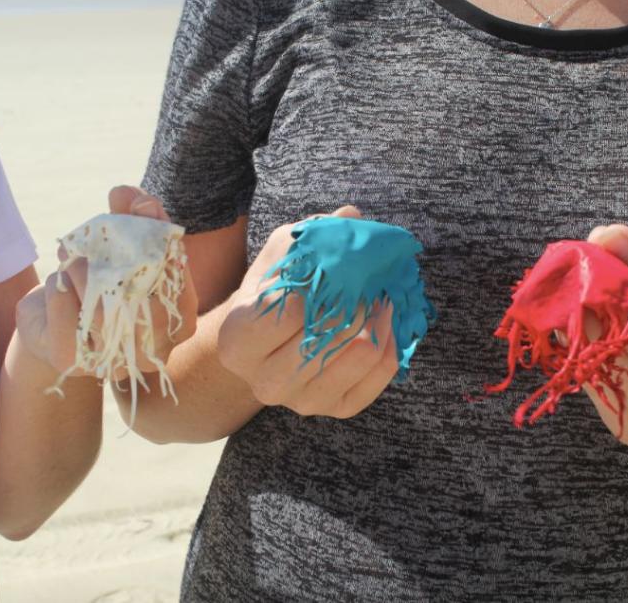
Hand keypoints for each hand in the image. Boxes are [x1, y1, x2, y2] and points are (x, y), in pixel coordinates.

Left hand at [16, 186, 198, 377]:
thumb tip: (127, 195)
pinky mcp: (74, 362)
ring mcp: (115, 361)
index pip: (179, 283)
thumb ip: (133, 217)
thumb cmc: (102, 279)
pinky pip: (68, 320)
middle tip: (92, 235)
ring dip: (82, 272)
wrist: (54, 319)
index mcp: (179, 321)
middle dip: (116, 257)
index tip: (140, 206)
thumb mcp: (124, 244)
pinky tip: (58, 283)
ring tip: (70, 253)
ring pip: (103, 313)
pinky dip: (60, 291)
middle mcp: (155, 349)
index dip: (162, 240)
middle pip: (145, 302)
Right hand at [218, 206, 400, 418]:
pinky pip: (375, 381)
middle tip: (375, 278)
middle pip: (323, 336)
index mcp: (237, 341)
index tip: (342, 265)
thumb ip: (308, 235)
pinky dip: (390, 348)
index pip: (286, 310)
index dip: (320, 283)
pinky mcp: (333, 410)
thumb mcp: (277, 258)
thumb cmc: (270, 294)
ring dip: (380, 322)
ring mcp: (299, 402)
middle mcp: (263, 381)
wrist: (265, 348)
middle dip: (355, 302)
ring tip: (386, 297)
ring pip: (355, 358)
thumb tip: (350, 217)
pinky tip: (390, 325)